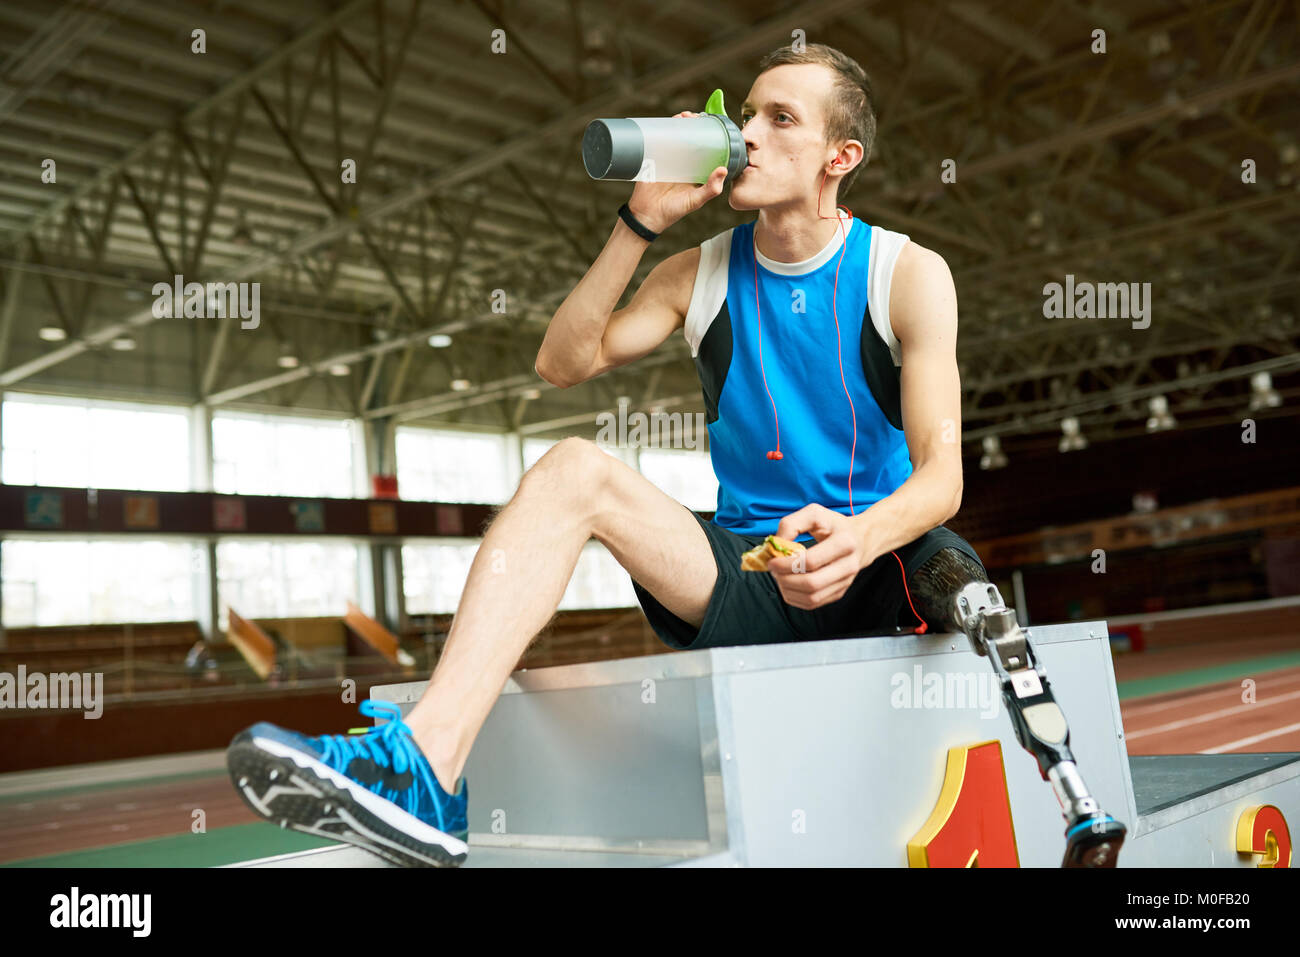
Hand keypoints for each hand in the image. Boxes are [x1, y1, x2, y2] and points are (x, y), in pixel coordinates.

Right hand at [627, 111, 727, 233]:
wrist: (645, 215)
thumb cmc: (673, 211)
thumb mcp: (695, 201)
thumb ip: (710, 189)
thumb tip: (723, 169)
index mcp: (697, 172)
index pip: (708, 149)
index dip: (711, 136)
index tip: (712, 125)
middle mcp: (685, 164)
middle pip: (692, 138)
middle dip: (694, 124)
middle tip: (695, 116)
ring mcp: (670, 160)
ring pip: (677, 136)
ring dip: (680, 123)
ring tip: (683, 116)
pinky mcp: (655, 158)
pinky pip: (660, 140)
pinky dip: (664, 128)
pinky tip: (668, 121)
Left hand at [766, 504, 868, 609]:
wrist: (861, 539)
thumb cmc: (834, 525)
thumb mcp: (814, 513)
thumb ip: (792, 524)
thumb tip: (777, 546)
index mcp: (844, 543)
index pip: (811, 561)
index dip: (786, 564)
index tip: (772, 561)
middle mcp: (849, 566)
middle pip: (811, 584)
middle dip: (785, 580)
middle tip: (774, 571)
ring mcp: (845, 582)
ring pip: (812, 598)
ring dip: (788, 591)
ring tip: (780, 578)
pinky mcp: (839, 593)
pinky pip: (813, 604)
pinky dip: (795, 598)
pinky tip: (788, 585)